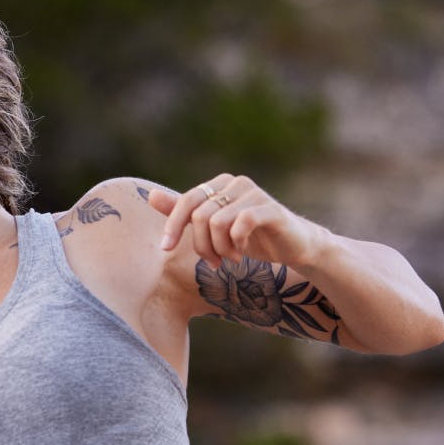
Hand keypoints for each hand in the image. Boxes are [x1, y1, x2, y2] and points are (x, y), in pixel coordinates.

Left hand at [148, 173, 328, 268]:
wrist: (292, 246)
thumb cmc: (250, 237)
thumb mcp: (211, 227)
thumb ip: (183, 211)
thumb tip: (151, 195)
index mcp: (219, 185)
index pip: (185, 201)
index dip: (172, 226)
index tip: (166, 249)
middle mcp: (235, 183)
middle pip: (199, 216)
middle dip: (201, 245)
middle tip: (213, 261)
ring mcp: (254, 193)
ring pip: (217, 222)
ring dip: (219, 249)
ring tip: (230, 258)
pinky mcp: (270, 208)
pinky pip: (240, 224)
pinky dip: (236, 244)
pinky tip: (241, 253)